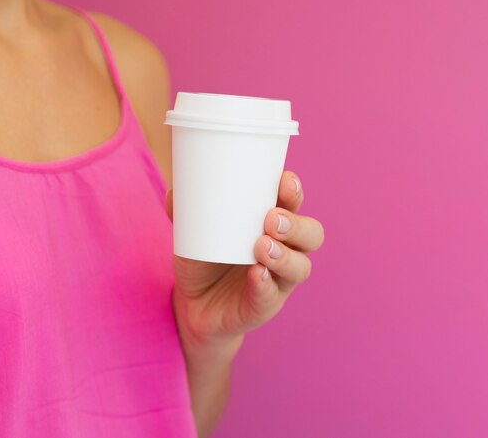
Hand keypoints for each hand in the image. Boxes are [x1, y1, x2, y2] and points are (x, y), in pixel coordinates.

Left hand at [166, 171, 324, 358]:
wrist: (193, 306)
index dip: (294, 192)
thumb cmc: (204, 258)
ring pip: (300, 267)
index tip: (284, 181)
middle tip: (271, 220)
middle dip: (296, 225)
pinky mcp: (264, 305)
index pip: (294, 204)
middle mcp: (285, 249)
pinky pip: (271, 297)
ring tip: (262, 247)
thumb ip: (185, 211)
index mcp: (273, 223)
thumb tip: (175, 193)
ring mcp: (278, 280)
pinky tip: (257, 274)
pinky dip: (265, 284)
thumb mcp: (193, 231)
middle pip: (311, 235)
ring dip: (285, 256)